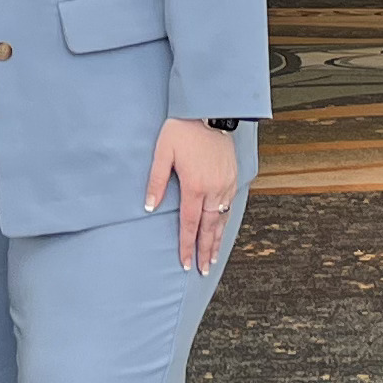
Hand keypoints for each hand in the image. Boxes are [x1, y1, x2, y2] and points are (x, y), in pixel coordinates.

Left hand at [146, 117, 242, 273]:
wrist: (208, 112)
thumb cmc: (181, 131)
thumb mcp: (162, 153)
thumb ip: (156, 182)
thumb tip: (149, 207)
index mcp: (194, 186)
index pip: (189, 224)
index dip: (187, 245)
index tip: (186, 263)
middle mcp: (213, 189)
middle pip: (209, 228)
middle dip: (205, 250)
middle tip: (203, 270)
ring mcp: (226, 184)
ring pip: (221, 219)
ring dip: (217, 240)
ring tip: (213, 257)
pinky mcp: (233, 177)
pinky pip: (230, 206)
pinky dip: (225, 222)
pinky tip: (222, 230)